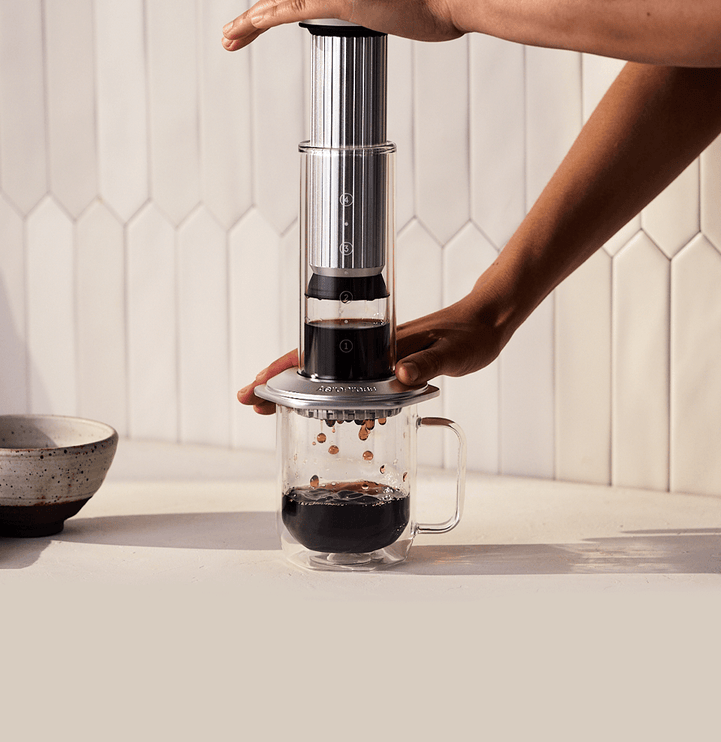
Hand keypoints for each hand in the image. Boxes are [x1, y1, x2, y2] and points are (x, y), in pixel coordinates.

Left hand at [222, 0, 463, 50]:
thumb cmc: (437, 8)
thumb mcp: (399, 12)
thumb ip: (382, 14)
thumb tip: (379, 22)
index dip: (273, 9)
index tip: (255, 27)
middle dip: (253, 15)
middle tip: (230, 35)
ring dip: (253, 17)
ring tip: (231, 36)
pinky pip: (300, 5)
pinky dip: (272, 16)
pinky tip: (256, 25)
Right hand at [236, 295, 509, 414]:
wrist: (488, 322)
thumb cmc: (470, 334)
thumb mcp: (453, 351)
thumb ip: (428, 363)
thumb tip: (400, 376)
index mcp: (376, 344)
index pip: (320, 355)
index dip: (285, 371)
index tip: (260, 386)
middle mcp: (370, 351)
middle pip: (312, 367)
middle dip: (278, 384)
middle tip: (252, 404)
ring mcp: (377, 361)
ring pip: (328, 379)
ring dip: (300, 394)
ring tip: (273, 411)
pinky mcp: (389, 370)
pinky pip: (351, 387)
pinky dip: (332, 401)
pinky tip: (331, 419)